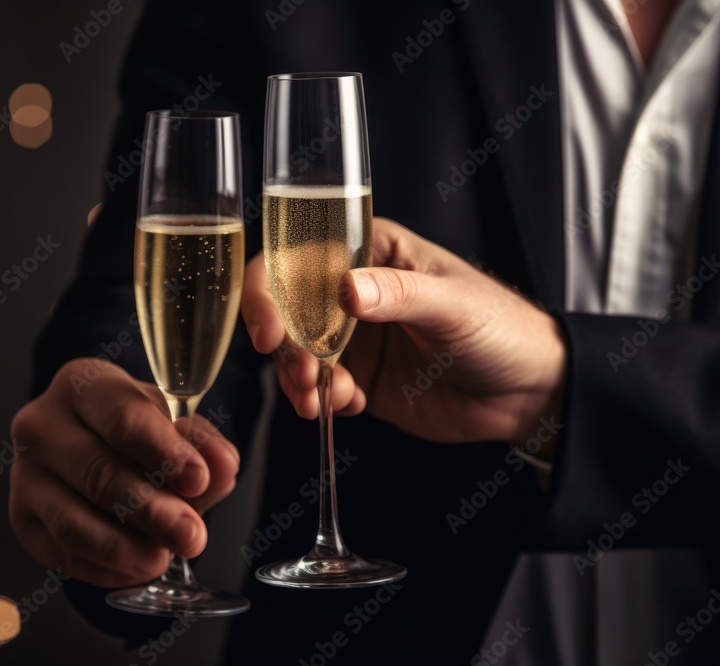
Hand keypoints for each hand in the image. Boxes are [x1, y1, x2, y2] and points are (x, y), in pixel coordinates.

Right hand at [8, 359, 240, 587]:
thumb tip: (221, 465)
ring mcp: (26, 473)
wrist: (96, 442)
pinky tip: (137, 567)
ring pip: (72, 520)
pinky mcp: (22, 518)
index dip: (163, 452)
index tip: (198, 479)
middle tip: (190, 535)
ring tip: (161, 558)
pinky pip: (62, 552)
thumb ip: (202, 443)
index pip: (122, 417)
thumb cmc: (138, 429)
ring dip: (123, 547)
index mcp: (83, 384)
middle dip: (151, 510)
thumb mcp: (175, 424)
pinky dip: (103, 567)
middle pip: (98, 472)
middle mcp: (42, 424)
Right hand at [242, 216, 565, 449]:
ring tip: (320, 400)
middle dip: (284, 346)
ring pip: (296, 351)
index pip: (300, 256)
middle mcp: (352, 289)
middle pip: (286, 308)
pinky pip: (318, 386)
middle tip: (302, 376)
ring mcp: (352, 335)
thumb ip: (399, 293)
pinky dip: (320, 399)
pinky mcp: (358, 376)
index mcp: (371, 249)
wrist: (528, 392)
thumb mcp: (453, 304)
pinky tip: (350, 404)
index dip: (272, 290)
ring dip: (297, 378)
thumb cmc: (501, 326)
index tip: (271, 331)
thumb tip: (345, 288)